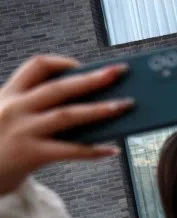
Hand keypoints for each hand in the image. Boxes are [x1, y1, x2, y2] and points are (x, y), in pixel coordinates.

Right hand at [0, 55, 131, 194]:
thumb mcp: (7, 119)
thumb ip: (36, 111)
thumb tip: (88, 110)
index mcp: (8, 95)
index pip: (36, 66)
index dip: (62, 63)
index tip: (83, 66)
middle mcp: (15, 108)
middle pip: (60, 87)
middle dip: (92, 79)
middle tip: (120, 72)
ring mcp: (22, 131)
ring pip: (68, 115)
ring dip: (100, 109)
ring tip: (125, 105)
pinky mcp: (29, 154)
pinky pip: (69, 150)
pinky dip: (93, 150)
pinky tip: (111, 150)